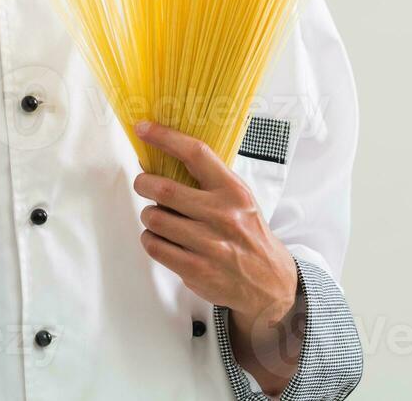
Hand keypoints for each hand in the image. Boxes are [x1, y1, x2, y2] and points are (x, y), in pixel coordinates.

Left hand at [132, 120, 304, 393]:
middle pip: (164, 189)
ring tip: (158, 217)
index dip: (165, 137)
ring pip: (154, 219)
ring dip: (149, 215)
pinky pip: (154, 246)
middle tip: (143, 184)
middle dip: (144, 184)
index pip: (195, 154)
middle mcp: (222, 215)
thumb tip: (161, 161)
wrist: (268, 283)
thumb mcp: (239, 200)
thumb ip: (208, 182)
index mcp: (233, 191)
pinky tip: (162, 239)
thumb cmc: (247, 234)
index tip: (144, 128)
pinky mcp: (196, 270)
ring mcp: (209, 244)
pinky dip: (151, 240)